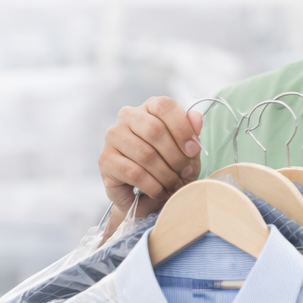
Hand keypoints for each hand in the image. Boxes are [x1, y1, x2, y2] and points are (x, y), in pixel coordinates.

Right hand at [99, 97, 203, 217]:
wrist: (147, 197)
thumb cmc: (168, 167)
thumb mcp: (187, 151)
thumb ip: (192, 132)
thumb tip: (197, 117)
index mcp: (149, 107)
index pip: (164, 106)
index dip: (182, 128)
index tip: (193, 151)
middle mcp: (127, 117)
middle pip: (154, 130)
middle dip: (176, 156)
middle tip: (185, 173)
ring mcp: (113, 137)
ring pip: (145, 154)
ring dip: (166, 175)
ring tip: (174, 185)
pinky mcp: (105, 160)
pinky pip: (134, 173)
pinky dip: (153, 186)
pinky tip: (159, 192)